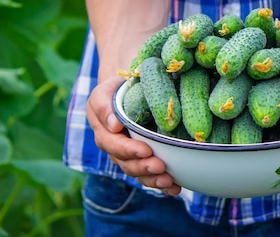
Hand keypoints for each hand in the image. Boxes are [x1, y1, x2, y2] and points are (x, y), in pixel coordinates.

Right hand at [86, 76, 181, 195]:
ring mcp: (130, 158)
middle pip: (127, 164)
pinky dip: (162, 185)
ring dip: (153, 180)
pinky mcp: (144, 162)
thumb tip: (114, 126)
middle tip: (160, 166)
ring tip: (169, 181)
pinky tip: (176, 188)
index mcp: (104, 133)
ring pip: (139, 174)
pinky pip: (150, 177)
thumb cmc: (117, 90)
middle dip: (144, 168)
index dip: (129, 150)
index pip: (114, 146)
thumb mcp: (105, 92)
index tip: (146, 150)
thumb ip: (104, 107)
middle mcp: (116, 149)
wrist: (129, 93)